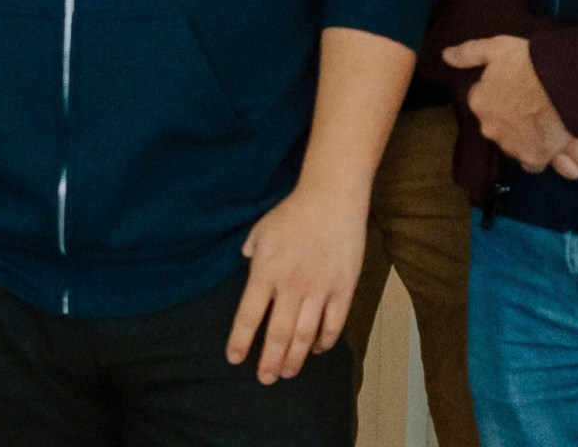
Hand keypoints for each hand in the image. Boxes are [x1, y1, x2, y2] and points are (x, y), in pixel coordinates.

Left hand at [228, 186, 365, 383]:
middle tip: (265, 379)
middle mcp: (291, 285)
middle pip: (278, 334)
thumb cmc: (292, 213)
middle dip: (269, 360)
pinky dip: (324, 341)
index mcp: (265, 272)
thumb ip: (251, 252)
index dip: (241, 341)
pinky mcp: (343, 289)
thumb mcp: (260, 230)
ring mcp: (319, 289)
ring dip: (295, 358)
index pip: (249, 316)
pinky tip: (315, 349)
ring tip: (287, 372)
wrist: (332, 199)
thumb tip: (244, 263)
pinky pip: (333, 324)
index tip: (234, 359)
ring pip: (305, 335)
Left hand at [441, 35, 571, 172]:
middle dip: (508, 116)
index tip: (513, 86)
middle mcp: (490, 127)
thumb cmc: (532, 63)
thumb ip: (468, 53)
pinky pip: (531, 161)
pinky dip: (537, 153)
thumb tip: (446, 56)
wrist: (568, 84)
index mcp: (479, 102)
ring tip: (543, 119)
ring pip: (512, 142)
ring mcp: (512, 145)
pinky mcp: (534, 157)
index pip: (481, 101)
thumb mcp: (497, 48)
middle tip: (530, 102)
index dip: (497, 93)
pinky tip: (548, 141)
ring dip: (522, 135)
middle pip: (496, 123)